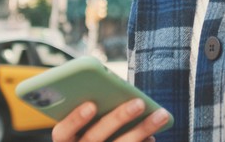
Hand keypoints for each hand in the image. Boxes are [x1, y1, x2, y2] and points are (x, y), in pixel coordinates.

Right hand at [52, 99, 169, 141]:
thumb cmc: (84, 128)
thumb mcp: (80, 120)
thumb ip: (87, 105)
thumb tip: (115, 87)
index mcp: (64, 139)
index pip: (62, 132)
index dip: (75, 119)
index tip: (91, 105)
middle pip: (95, 137)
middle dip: (118, 118)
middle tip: (139, 103)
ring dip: (142, 130)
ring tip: (161, 114)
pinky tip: (152, 136)